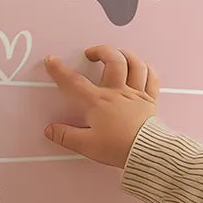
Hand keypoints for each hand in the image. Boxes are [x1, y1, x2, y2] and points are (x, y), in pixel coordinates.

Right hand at [43, 45, 159, 168]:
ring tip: (116, 54)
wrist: (146, 152)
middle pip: (112, 60)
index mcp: (98, 102)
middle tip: (91, 53)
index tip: (52, 61)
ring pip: (134, 64)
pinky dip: (146, 68)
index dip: (60, 70)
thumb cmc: (120, 147)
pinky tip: (141, 67)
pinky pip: (151, 77)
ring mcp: (135, 94)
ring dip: (124, 54)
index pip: (74, 82)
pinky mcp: (150, 100)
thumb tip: (51, 130)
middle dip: (100, 51)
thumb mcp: (87, 145)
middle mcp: (117, 93)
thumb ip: (66, 136)